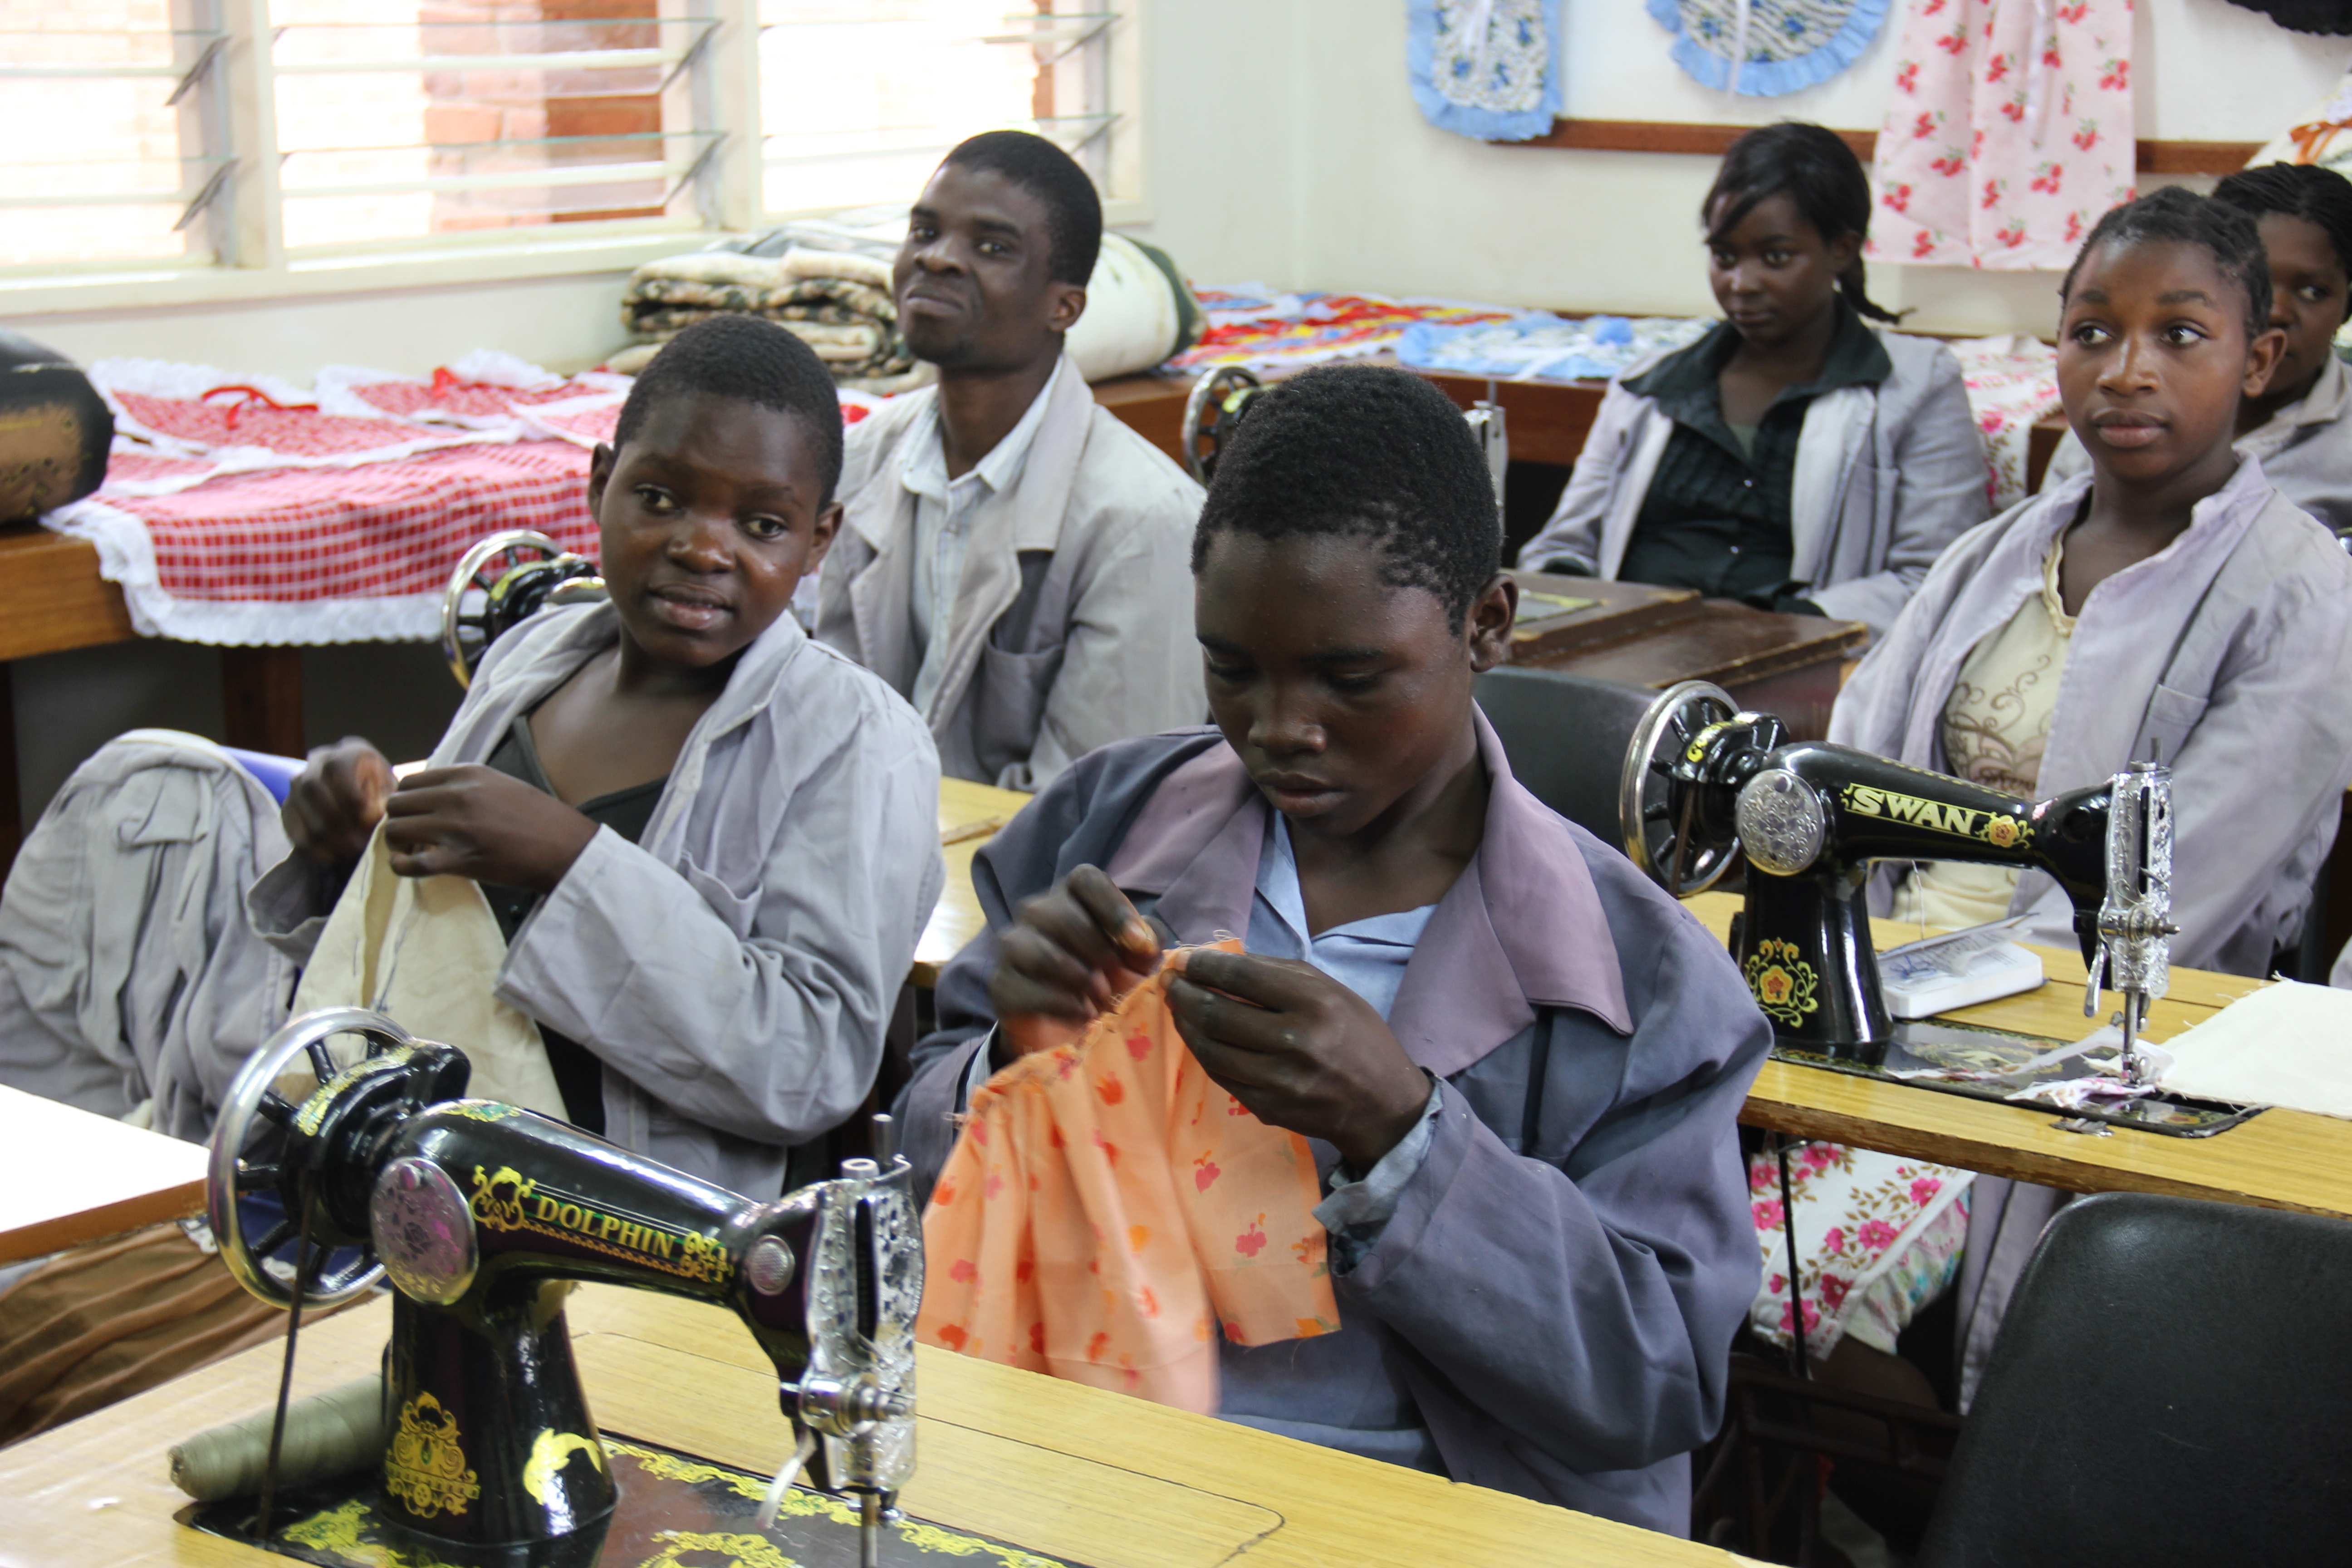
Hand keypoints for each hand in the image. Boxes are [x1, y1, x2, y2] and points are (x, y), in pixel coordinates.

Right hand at [283, 738, 395, 867]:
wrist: (358, 787)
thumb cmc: (380, 788)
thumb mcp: (389, 787)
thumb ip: (384, 798)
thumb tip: (374, 820)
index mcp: (345, 752)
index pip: (336, 768)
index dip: (351, 795)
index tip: (370, 820)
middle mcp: (315, 762)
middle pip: (313, 789)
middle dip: (338, 822)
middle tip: (360, 845)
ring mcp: (297, 786)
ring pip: (301, 812)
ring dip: (327, 839)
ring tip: (351, 852)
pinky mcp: (288, 809)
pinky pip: (294, 831)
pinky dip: (314, 849)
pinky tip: (334, 857)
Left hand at [381, 766, 598, 892]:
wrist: (566, 848)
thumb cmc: (540, 818)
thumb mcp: (501, 784)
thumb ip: (466, 785)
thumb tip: (433, 796)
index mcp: (467, 775)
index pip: (410, 781)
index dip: (406, 801)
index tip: (415, 814)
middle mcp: (456, 796)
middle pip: (396, 804)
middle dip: (398, 820)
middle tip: (411, 835)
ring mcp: (455, 828)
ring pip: (395, 830)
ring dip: (397, 843)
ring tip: (412, 851)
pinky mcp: (458, 860)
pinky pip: (410, 863)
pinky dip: (400, 866)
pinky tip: (407, 866)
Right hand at [987, 864, 1162, 1060]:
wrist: (1067, 1023)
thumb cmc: (1106, 975)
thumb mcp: (1136, 957)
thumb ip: (1148, 940)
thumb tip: (1145, 942)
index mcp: (1072, 895)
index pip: (1086, 879)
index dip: (1115, 909)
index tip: (1139, 945)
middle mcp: (1037, 912)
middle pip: (1060, 913)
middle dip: (1096, 949)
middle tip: (1115, 976)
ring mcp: (1013, 945)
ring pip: (1040, 951)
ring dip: (1077, 976)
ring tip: (1099, 998)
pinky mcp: (1002, 983)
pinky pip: (1024, 988)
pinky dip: (1060, 1003)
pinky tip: (1082, 1013)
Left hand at [1166, 949, 1430, 1172]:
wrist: (1383, 1105)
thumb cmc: (1357, 1037)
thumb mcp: (1331, 991)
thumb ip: (1278, 972)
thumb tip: (1219, 961)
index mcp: (1314, 1003)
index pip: (1242, 977)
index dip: (1203, 966)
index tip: (1182, 959)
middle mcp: (1295, 1041)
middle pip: (1217, 1013)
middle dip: (1183, 993)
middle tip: (1168, 981)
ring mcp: (1279, 1080)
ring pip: (1211, 1048)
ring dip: (1184, 1024)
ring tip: (1176, 1006)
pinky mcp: (1268, 1108)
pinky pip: (1221, 1076)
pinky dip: (1203, 1052)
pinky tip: (1196, 1036)